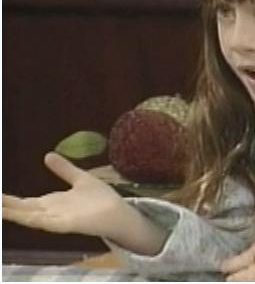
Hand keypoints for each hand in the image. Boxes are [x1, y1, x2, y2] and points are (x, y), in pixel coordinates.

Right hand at [3, 152, 126, 237]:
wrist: (118, 211)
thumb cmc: (100, 198)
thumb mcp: (79, 178)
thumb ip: (64, 169)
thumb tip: (47, 155)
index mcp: (50, 203)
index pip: (22, 202)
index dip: (6, 199)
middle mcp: (50, 212)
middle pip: (21, 209)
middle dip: (4, 206)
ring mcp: (57, 219)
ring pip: (29, 217)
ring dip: (12, 213)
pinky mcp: (67, 224)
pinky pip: (47, 223)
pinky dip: (32, 219)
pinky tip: (21, 215)